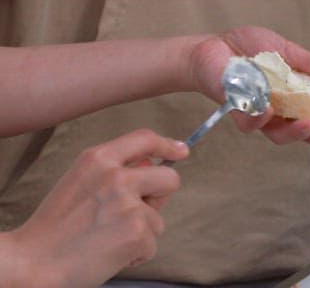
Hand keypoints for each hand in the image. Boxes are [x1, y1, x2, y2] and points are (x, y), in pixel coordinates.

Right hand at [3, 129, 188, 286]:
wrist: (34, 262)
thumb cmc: (56, 227)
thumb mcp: (80, 182)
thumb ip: (114, 171)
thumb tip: (152, 165)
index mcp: (98, 159)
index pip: (145, 139)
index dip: (167, 145)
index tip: (181, 151)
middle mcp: (116, 176)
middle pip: (169, 178)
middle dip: (160, 197)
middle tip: (136, 214)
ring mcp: (129, 204)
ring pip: (158, 218)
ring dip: (141, 232)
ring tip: (107, 238)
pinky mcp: (137, 232)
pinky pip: (152, 244)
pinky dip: (136, 253)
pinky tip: (110, 254)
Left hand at [190, 26, 309, 148]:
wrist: (214, 44)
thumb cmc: (252, 50)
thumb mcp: (291, 53)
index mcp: (300, 99)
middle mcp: (283, 113)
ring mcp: (261, 117)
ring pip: (282, 135)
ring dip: (299, 132)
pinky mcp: (238, 113)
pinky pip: (252, 123)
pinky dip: (261, 117)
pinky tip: (269, 108)